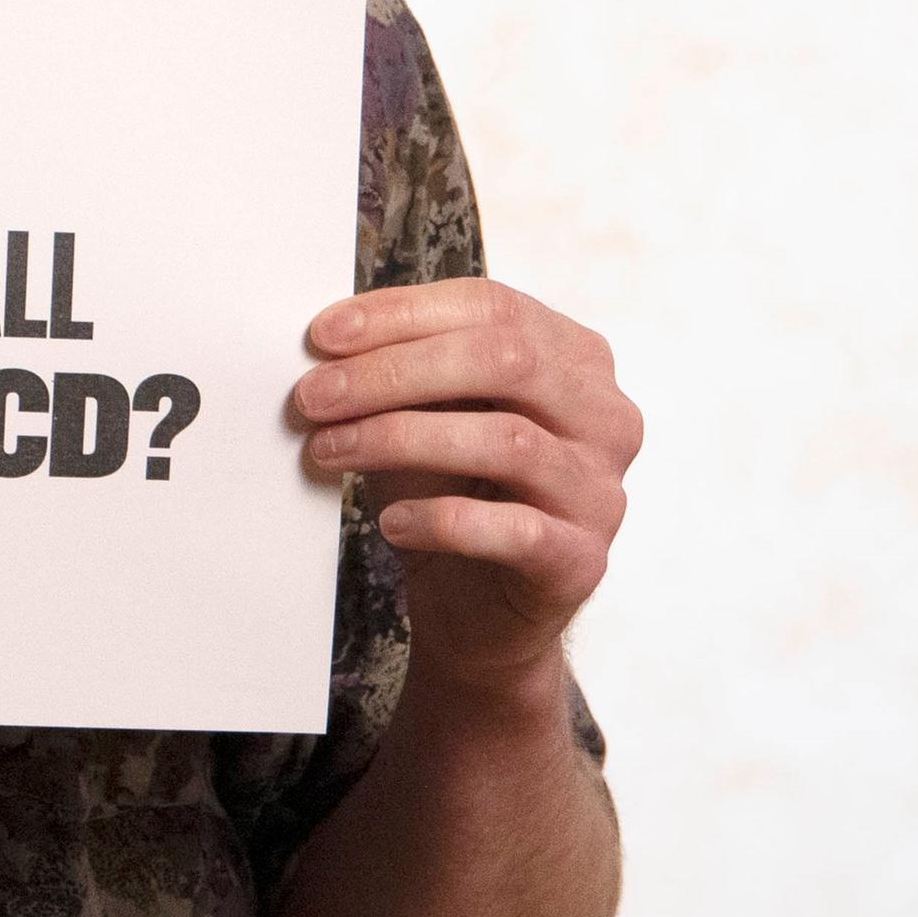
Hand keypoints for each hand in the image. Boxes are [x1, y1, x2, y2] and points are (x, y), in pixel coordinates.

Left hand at [292, 278, 640, 690]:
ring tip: (329, 451)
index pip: (492, 307)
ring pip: (508, 441)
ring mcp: (601, 489)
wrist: (476, 609)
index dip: (401, 314)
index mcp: (573, 359)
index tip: (321, 336)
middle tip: (313, 397)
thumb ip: (397, 370)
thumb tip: (325, 342)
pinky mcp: (581, 559)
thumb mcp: (423, 416)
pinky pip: (516, 529)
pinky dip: (443, 520)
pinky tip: (392, 523)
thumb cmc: (449, 492)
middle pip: (506, 361)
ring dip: (400, 439)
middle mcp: (604, 417)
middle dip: (393, 373)